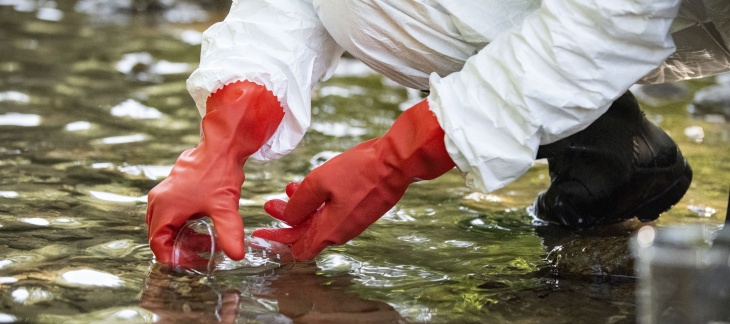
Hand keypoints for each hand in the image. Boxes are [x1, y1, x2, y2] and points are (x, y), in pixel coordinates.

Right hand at [146, 81, 282, 265]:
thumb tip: (236, 255)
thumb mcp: (225, 207)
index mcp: (164, 207)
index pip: (157, 244)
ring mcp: (164, 193)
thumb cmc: (220, 173)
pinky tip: (204, 226)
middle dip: (180, 248)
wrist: (221, 146)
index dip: (174, 257)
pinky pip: (171, 213)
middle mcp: (158, 201)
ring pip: (166, 224)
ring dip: (183, 236)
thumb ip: (229, 233)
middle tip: (202, 254)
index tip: (192, 263)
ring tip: (207, 242)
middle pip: (160, 235)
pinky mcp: (172, 189)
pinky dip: (184, 224)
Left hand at [253, 100, 453, 259]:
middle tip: (270, 204)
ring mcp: (352, 220)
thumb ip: (298, 204)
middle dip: (285, 219)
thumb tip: (287, 219)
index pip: (298, 249)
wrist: (396, 162)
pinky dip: (317, 202)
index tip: (261, 234)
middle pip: (306, 234)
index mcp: (330, 231)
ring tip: (288, 188)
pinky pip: (332, 211)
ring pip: (318, 220)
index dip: (277, 242)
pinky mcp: (360, 208)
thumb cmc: (360, 171)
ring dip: (301, 207)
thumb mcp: (319, 183)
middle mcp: (341, 231)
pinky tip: (310, 184)